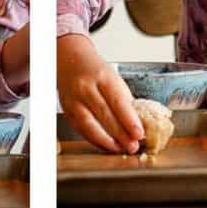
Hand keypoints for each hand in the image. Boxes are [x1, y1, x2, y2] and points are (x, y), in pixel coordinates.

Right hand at [57, 33, 142, 153]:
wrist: (69, 59)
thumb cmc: (94, 69)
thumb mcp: (112, 77)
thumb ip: (123, 99)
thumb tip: (136, 122)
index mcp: (102, 76)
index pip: (118, 101)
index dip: (129, 120)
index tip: (139, 133)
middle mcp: (86, 88)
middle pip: (104, 115)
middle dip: (121, 134)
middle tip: (133, 146)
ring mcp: (74, 100)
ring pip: (89, 125)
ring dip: (106, 141)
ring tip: (119, 148)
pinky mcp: (67, 110)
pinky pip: (81, 129)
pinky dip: (94, 139)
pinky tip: (105, 144)